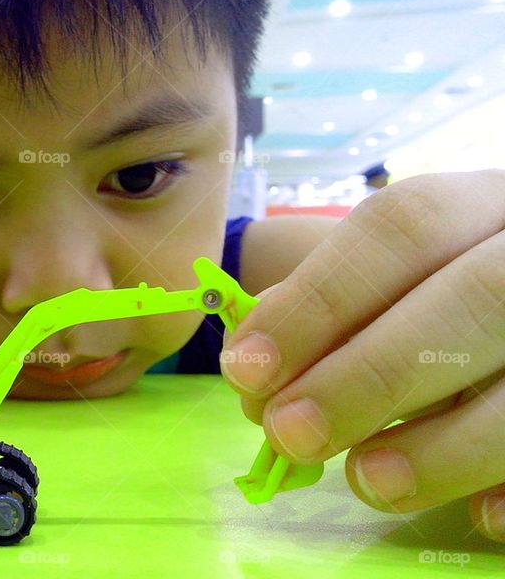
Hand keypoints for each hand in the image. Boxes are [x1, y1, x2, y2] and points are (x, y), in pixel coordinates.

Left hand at [220, 170, 504, 540]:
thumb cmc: (435, 289)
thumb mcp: (389, 274)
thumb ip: (331, 306)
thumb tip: (257, 366)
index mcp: (478, 207)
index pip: (401, 229)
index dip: (319, 300)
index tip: (247, 369)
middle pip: (473, 298)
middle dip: (370, 374)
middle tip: (290, 434)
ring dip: (442, 445)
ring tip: (367, 480)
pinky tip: (478, 518)